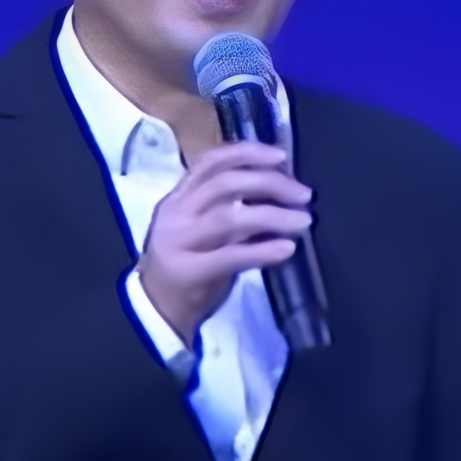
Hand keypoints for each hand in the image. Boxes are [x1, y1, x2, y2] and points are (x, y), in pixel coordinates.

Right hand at [138, 141, 313, 343]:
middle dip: (270, 183)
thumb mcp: (199, 225)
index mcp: (179, 196)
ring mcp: (180, 242)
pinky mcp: (191, 272)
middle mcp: (176, 212)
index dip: (247, 153)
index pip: (211, 161)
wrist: (157, 308)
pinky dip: (263, 250)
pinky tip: (287, 249)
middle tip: (303, 194)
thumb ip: (228, 205)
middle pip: (225, 184)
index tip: (282, 156)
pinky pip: (232, 256)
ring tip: (303, 220)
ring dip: (273, 216)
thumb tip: (280, 186)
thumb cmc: (187, 261)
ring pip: (229, 217)